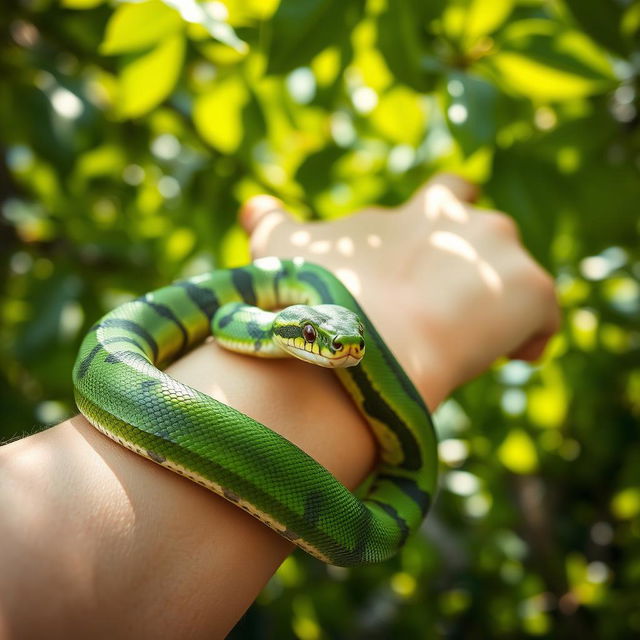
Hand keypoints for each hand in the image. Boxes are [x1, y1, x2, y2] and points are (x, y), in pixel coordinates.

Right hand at [241, 173, 560, 404]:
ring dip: (498, 303)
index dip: (451, 217)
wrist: (359, 337)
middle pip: (494, 233)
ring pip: (515, 278)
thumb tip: (251, 206)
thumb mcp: (284, 251)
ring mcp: (506, 254)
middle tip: (455, 301)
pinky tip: (505, 359)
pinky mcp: (531, 292)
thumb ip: (273, 223)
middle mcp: (473, 220)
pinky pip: (542, 320)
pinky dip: (528, 338)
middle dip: (481, 260)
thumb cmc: (317, 294)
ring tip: (468, 343)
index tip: (435, 255)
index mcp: (424, 210)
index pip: (451, 193)